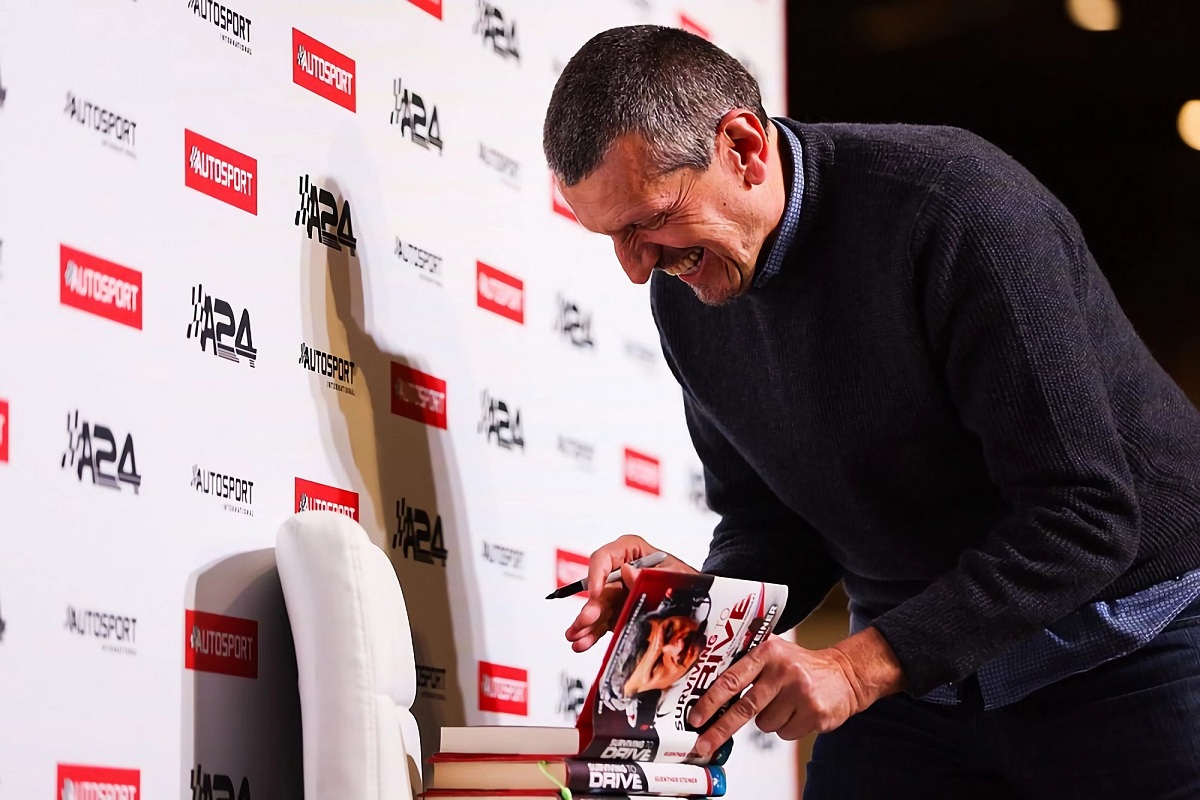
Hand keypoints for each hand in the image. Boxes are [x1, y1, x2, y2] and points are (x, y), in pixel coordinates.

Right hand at [565, 534, 696, 652]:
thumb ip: (652, 573)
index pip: (605, 557)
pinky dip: (592, 633)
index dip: (597, 573)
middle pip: (599, 587)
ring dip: (585, 623)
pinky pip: (602, 622)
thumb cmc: (685, 579)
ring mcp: (616, 593)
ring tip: (576, 637)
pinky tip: (582, 642)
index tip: (597, 592)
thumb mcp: (675, 574)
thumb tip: (628, 571)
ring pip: (597, 607)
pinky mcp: (616, 612)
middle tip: (586, 619)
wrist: (695, 597)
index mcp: (630, 552)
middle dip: (591, 605)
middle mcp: (619, 572)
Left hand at [687, 628, 905, 757]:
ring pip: (764, 724)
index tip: (696, 717)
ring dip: (769, 720)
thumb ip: (747, 662)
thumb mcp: (775, 652)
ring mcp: (800, 693)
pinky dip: (787, 728)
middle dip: (720, 729)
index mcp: (768, 653)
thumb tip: (708, 684)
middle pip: (744, 707)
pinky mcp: (814, 713)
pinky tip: (798, 713)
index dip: (711, 700)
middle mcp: (783, 671)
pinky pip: (784, 733)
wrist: (847, 674)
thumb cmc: (803, 666)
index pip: (732, 679)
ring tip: (784, 704)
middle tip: (704, 744)